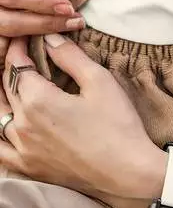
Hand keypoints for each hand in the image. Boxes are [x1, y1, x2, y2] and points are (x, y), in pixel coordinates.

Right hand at [0, 0, 83, 63]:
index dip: (41, 2)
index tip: (68, 6)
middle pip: (12, 23)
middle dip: (46, 25)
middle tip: (76, 22)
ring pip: (7, 42)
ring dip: (38, 39)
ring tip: (67, 31)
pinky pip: (7, 50)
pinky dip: (27, 48)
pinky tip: (50, 41)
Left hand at [0, 36, 166, 207]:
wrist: (125, 171)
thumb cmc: (117, 124)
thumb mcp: (99, 81)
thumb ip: (70, 56)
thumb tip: (49, 38)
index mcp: (38, 101)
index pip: (17, 65)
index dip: (18, 46)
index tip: (25, 35)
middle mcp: (22, 125)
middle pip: (5, 87)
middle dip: (11, 65)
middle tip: (22, 51)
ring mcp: (22, 149)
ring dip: (3, 94)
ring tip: (16, 81)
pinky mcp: (28, 167)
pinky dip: (0, 129)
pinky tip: (8, 120)